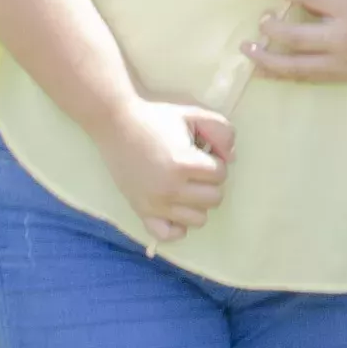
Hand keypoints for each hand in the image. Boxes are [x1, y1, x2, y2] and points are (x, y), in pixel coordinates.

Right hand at [100, 92, 237, 238]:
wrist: (115, 122)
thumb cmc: (156, 116)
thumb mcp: (193, 113)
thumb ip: (222, 130)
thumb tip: (231, 158)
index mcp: (183, 164)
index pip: (221, 174)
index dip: (215, 160)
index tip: (201, 151)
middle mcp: (170, 189)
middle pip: (214, 199)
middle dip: (209, 182)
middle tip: (193, 168)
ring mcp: (155, 204)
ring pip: (198, 219)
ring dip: (197, 202)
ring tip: (184, 184)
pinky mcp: (141, 211)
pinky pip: (168, 234)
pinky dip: (177, 226)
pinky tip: (175, 207)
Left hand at [243, 0, 346, 84]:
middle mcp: (341, 38)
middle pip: (296, 36)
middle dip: (272, 28)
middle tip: (262, 20)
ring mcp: (338, 62)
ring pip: (295, 65)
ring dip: (267, 57)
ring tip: (248, 49)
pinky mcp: (337, 77)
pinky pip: (304, 77)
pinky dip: (280, 74)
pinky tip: (262, 70)